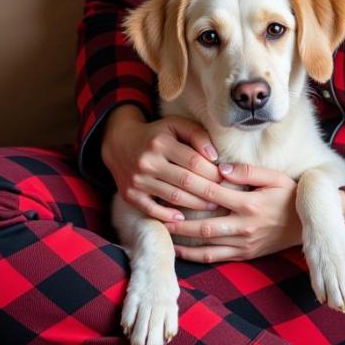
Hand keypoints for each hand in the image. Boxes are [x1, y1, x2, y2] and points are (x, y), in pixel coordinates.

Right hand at [101, 106, 222, 222]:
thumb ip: (197, 135)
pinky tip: (183, 219)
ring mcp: (137, 180)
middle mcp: (147, 162)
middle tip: (224, 196)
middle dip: (208, 191)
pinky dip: (168, 216)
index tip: (225, 178)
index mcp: (161, 142)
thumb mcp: (175, 125)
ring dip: (196, 204)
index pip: (194, 161)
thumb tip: (214, 156)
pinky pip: (152, 210)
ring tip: (212, 205)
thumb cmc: (156, 134)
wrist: (120, 143)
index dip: (213, 172)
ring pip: (173, 197)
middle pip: (186, 181)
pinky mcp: (130, 195)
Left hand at [167, 163, 301, 262]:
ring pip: (206, 244)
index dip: (190, 187)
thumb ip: (248, 171)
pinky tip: (179, 250)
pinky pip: (215, 257)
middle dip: (179, 219)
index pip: (213, 193)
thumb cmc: (290, 196)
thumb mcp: (275, 177)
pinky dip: (195, 256)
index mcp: (250, 203)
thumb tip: (220, 167)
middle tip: (157, 212)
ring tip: (162, 230)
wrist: (306, 226)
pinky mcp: (244, 255)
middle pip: (204, 223)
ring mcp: (244, 244)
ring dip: (182, 239)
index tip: (172, 181)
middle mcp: (244, 225)